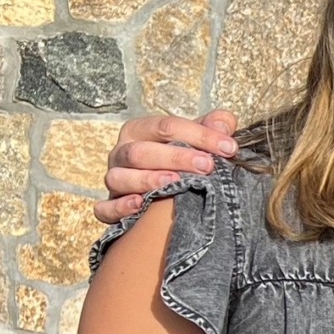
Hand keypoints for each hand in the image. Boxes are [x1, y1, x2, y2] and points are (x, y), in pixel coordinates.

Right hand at [92, 109, 240, 223]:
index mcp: (140, 130)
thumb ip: (214, 126)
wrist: (162, 192)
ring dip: (145, 179)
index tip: (229, 148)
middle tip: (206, 165)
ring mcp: (114, 179)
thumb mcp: (197, 137)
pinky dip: (118, 207)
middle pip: (141, 152)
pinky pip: (104, 208)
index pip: (166, 126)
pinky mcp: (108, 206)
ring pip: (119, 177)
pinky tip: (139, 205)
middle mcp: (121, 152)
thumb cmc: (180, 158)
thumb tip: (223, 126)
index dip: (199, 135)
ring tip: (173, 183)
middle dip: (175, 157)